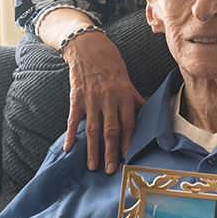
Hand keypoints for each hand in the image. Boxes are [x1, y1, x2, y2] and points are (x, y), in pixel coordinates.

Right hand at [62, 32, 144, 172]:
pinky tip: (68, 148)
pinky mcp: (76, 97)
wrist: (88, 46)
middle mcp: (109, 99)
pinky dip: (70, 134)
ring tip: (93, 166)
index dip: (129, 141)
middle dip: (112, 152)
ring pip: (92, 129)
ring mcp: (91, 99)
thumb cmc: (110, 63)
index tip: (128, 158)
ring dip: (92, 149)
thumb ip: (135, 98)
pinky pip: (73, 119)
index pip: (128, 123)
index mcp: (125, 95)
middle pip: (111, 130)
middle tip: (111, 170)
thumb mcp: (127, 79)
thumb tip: (148, 112)